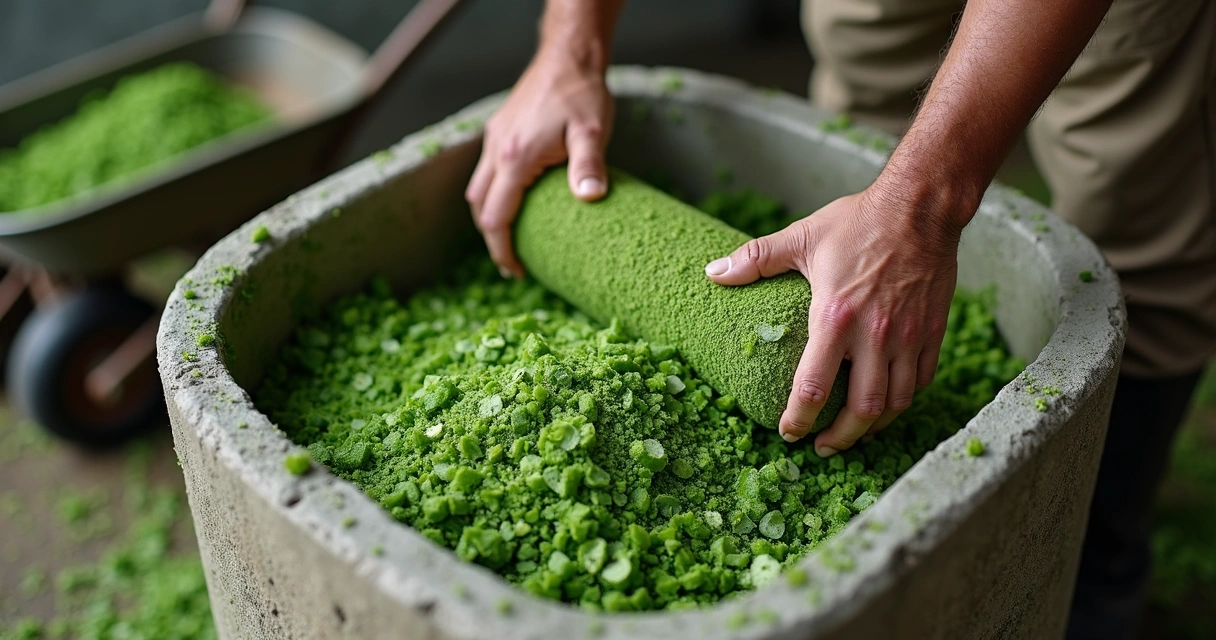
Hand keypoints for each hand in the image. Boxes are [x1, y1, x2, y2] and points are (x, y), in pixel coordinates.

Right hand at [465, 52, 613, 277]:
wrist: (567, 56)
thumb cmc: (581, 93)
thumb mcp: (592, 131)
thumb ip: (589, 165)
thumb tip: (590, 198)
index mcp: (515, 158)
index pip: (495, 218)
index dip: (502, 250)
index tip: (517, 271)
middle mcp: (497, 150)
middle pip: (479, 208)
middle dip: (493, 238)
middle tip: (516, 261)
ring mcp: (494, 139)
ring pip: (477, 189)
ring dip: (490, 215)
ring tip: (514, 236)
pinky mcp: (499, 130)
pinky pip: (486, 170)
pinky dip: (493, 193)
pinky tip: (516, 199)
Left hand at [704, 186, 962, 456]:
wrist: (920, 206)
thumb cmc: (858, 221)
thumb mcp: (802, 237)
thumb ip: (756, 258)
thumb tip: (713, 273)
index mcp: (836, 317)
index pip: (814, 386)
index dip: (799, 418)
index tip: (788, 432)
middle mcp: (875, 335)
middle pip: (862, 410)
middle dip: (840, 438)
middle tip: (822, 447)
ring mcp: (908, 337)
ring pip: (895, 404)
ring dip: (872, 428)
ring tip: (853, 435)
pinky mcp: (931, 333)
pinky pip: (919, 382)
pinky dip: (902, 402)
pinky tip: (886, 404)